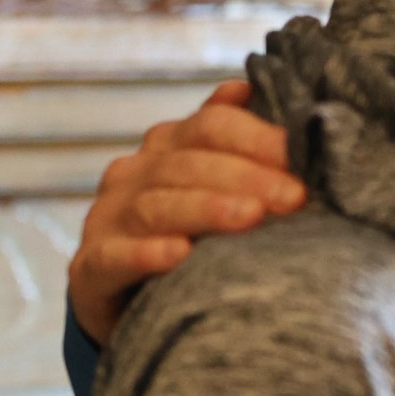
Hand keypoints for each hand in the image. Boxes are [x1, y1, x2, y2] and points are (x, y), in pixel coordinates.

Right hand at [67, 79, 303, 342]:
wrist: (131, 308)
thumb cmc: (193, 240)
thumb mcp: (218, 189)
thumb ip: (238, 145)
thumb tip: (249, 87)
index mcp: (169, 147)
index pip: (213, 125)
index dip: (259, 137)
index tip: (304, 158)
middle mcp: (134, 175)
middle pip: (189, 164)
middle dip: (247, 177)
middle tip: (295, 196)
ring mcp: (108, 220)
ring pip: (156, 206)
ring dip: (206, 209)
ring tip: (251, 216)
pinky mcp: (90, 269)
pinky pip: (114, 256)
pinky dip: (146, 253)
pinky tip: (178, 254)